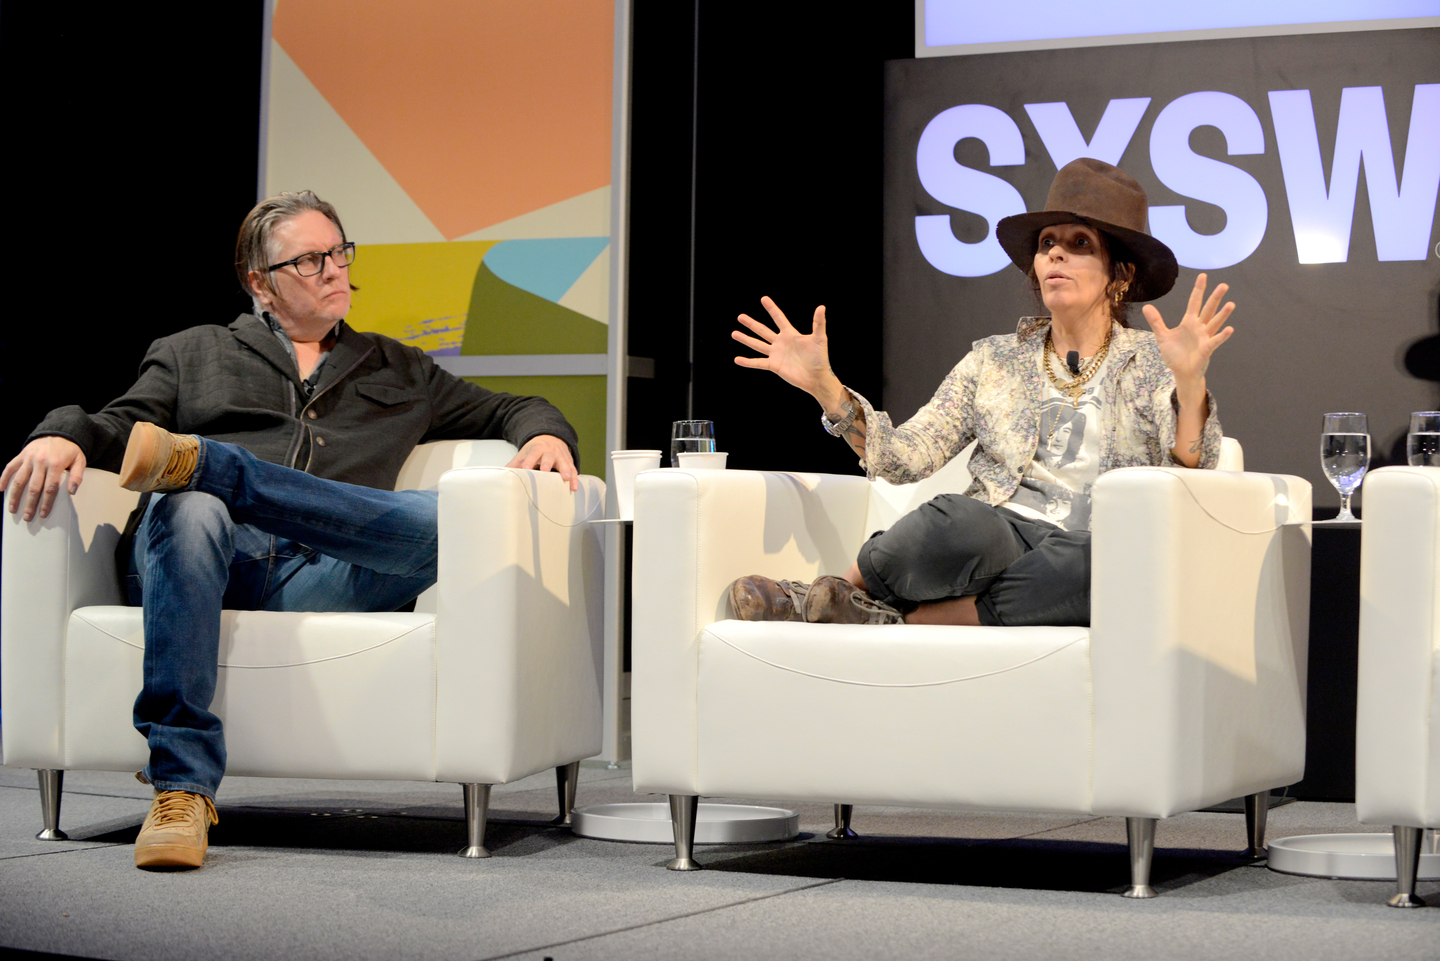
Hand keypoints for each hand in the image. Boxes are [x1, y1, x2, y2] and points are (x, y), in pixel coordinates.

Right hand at [2, 437, 86, 520]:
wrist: (60, 432)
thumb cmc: (70, 450)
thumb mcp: (79, 461)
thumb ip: (77, 476)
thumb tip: (72, 491)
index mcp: (56, 464)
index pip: (50, 488)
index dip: (46, 502)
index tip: (43, 514)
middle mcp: (40, 461)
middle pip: (33, 487)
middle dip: (30, 504)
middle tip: (27, 517)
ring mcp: (28, 458)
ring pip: (19, 479)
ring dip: (15, 495)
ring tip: (12, 509)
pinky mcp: (21, 455)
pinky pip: (10, 467)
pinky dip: (3, 478)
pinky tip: (1, 490)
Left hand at [506, 434, 578, 491]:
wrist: (551, 437)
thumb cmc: (535, 449)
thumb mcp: (524, 453)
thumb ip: (514, 464)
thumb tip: (502, 474)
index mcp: (537, 448)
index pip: (532, 454)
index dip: (529, 461)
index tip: (525, 469)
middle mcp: (550, 451)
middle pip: (549, 456)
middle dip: (547, 464)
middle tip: (546, 471)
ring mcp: (560, 456)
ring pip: (564, 462)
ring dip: (566, 470)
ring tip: (567, 479)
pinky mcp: (569, 461)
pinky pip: (573, 469)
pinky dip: (575, 479)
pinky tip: (574, 488)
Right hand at [732, 297, 842, 404]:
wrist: (817, 377)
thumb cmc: (820, 358)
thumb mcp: (819, 338)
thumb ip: (819, 323)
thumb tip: (821, 307)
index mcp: (790, 334)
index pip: (779, 318)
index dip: (771, 308)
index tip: (763, 299)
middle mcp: (781, 342)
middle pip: (763, 330)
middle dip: (751, 324)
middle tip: (740, 317)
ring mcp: (776, 354)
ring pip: (757, 344)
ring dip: (746, 339)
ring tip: (734, 333)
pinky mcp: (774, 366)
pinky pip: (758, 363)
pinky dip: (747, 362)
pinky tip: (737, 359)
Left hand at [1141, 273, 1235, 387]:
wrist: (1181, 372)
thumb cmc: (1175, 354)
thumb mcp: (1162, 336)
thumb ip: (1156, 322)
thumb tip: (1146, 307)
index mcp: (1189, 322)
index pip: (1194, 302)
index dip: (1198, 289)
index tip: (1203, 276)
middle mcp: (1199, 327)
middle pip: (1208, 309)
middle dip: (1215, 298)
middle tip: (1224, 285)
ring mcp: (1204, 337)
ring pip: (1215, 323)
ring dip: (1222, 314)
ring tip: (1231, 304)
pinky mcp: (1207, 349)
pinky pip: (1215, 341)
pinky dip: (1222, 336)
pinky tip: (1229, 329)